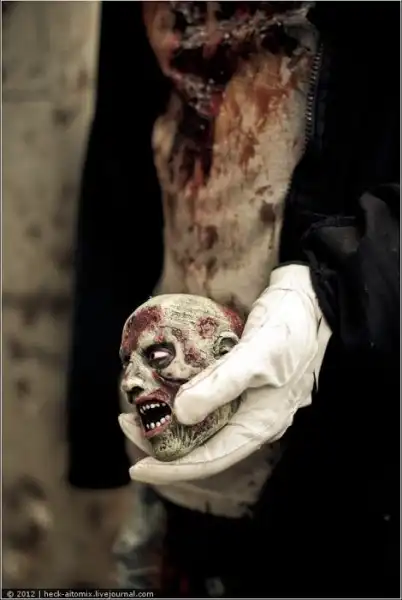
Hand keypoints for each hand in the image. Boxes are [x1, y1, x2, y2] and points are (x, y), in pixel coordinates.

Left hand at [119, 265, 330, 484]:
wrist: (314, 297)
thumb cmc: (291, 326)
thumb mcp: (257, 354)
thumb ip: (220, 384)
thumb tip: (180, 414)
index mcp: (260, 424)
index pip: (209, 459)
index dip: (170, 469)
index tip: (135, 469)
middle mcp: (253, 419)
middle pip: (202, 444)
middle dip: (162, 440)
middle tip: (127, 421)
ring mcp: (248, 401)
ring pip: (203, 424)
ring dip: (169, 419)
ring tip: (139, 406)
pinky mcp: (243, 382)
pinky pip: (208, 401)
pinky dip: (183, 399)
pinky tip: (165, 387)